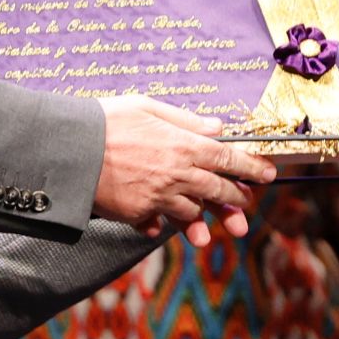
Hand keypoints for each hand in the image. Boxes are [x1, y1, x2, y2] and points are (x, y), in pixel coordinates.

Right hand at [95, 96, 274, 246]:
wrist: (71, 150)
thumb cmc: (107, 120)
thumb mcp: (148, 107)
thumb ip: (186, 120)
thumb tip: (216, 127)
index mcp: (183, 145)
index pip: (227, 158)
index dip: (251, 167)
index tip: (268, 174)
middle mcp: (176, 174)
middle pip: (216, 189)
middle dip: (234, 198)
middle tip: (244, 203)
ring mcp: (158, 197)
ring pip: (191, 212)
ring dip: (202, 222)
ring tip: (206, 232)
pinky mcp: (137, 213)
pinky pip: (155, 223)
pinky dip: (159, 224)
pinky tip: (159, 226)